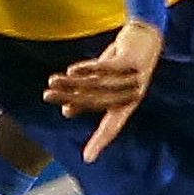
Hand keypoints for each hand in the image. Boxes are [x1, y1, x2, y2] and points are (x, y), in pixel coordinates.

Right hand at [43, 21, 164, 159]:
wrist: (147, 36)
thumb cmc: (125, 62)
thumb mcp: (106, 82)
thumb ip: (89, 96)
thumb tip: (66, 112)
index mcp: (126, 104)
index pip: (111, 127)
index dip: (99, 142)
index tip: (87, 159)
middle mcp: (131, 94)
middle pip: (97, 101)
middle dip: (70, 99)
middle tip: (46, 96)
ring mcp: (132, 78)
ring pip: (97, 84)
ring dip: (73, 83)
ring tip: (52, 81)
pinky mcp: (130, 60)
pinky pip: (105, 67)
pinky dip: (87, 68)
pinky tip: (72, 69)